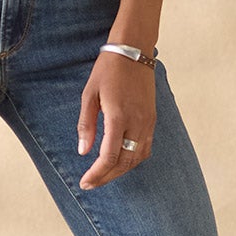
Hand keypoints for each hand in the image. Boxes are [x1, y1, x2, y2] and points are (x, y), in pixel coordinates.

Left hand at [78, 50, 155, 188]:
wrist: (134, 51)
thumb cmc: (108, 70)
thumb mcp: (89, 95)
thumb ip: (87, 125)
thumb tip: (83, 151)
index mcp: (119, 117)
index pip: (109, 157)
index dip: (97, 174)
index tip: (84, 182)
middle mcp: (137, 123)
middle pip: (124, 163)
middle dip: (106, 177)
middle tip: (90, 184)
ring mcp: (148, 122)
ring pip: (137, 158)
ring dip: (120, 171)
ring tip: (103, 176)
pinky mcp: (152, 119)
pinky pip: (146, 148)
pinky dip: (133, 160)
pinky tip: (120, 161)